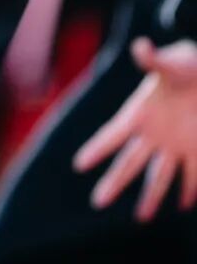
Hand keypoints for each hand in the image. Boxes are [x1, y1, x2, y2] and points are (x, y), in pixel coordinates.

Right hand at [73, 37, 196, 220]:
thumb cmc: (187, 64)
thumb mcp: (172, 63)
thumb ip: (154, 60)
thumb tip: (141, 47)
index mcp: (141, 112)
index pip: (114, 134)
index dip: (97, 148)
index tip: (79, 164)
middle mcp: (154, 133)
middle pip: (130, 162)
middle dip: (114, 182)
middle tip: (98, 202)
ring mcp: (175, 144)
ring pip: (160, 175)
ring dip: (152, 196)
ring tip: (142, 217)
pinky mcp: (196, 149)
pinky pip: (193, 174)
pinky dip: (189, 189)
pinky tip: (184, 204)